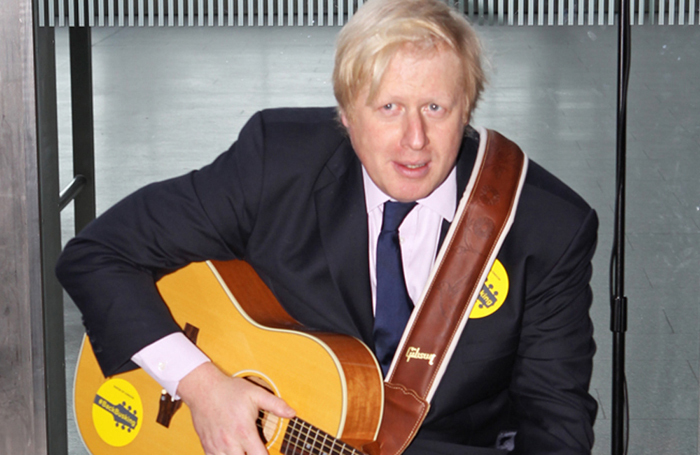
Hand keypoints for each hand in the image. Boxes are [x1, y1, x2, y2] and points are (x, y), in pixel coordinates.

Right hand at [177, 362, 295, 454]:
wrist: (203, 389)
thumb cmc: (229, 391)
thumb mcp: (256, 393)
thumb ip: (275, 404)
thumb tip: (292, 413)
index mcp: (244, 431)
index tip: (267, 453)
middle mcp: (230, 442)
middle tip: (255, 450)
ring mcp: (216, 446)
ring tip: (244, 450)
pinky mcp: (207, 447)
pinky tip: (232, 451)